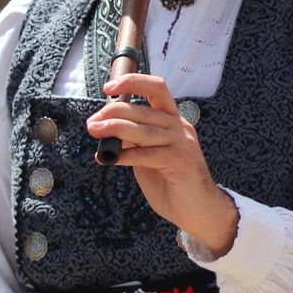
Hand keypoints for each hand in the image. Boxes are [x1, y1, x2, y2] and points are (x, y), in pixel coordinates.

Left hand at [87, 72, 238, 255]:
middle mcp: (180, 127)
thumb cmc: (172, 183)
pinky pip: (148, 154)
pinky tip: (110, 158)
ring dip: (115, 129)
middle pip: (144, 110)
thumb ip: (134, 140)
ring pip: (144, 130)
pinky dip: (126, 155)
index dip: (132, 82)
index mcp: (173, 120)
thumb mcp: (148, 156)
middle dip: (113, 113)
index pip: (156, 88)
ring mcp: (183, 144)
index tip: (108, 87)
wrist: (199, 211)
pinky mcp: (181, 162)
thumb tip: (107, 127)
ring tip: (95, 132)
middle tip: (93, 123)